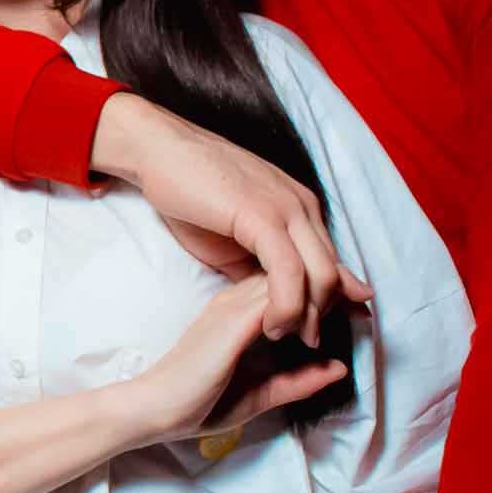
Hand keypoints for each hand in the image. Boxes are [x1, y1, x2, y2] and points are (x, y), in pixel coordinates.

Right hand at [91, 96, 369, 345]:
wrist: (158, 151)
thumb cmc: (188, 189)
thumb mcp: (232, 235)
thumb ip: (259, 263)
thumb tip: (275, 295)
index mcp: (299, 208)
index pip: (330, 262)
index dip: (327, 301)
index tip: (313, 330)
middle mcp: (303, 207)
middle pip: (333, 272)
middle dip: (323, 314)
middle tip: (305, 342)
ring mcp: (287, 209)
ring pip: (320, 276)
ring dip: (305, 316)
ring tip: (281, 335)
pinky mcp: (264, 216)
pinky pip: (289, 272)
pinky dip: (286, 305)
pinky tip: (270, 323)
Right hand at [116, 282, 349, 447]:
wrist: (153, 411)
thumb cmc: (197, 404)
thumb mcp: (260, 394)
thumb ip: (296, 380)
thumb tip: (338, 368)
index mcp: (234, 312)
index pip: (280, 285)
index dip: (317, 286)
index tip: (352, 300)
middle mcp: (232, 302)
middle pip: (287, 274)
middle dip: (328, 280)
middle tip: (364, 294)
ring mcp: (230, 309)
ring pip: (285, 280)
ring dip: (320, 287)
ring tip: (354, 299)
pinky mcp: (230, 323)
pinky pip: (274, 300)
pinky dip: (302, 302)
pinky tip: (324, 312)